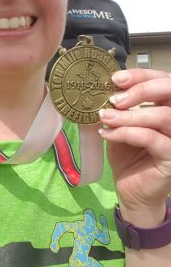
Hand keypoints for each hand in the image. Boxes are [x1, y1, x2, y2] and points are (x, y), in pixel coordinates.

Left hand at [99, 69, 170, 225]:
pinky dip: (127, 133)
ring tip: (106, 117)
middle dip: (140, 89)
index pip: (162, 80)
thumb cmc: (128, 156)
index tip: (115, 79)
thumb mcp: (121, 125)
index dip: (141, 75)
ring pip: (162, 116)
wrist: (131, 191)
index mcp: (166, 106)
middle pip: (170, 91)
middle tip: (114, 98)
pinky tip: (107, 134)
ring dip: (129, 114)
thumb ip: (119, 108)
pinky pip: (152, 138)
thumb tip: (102, 88)